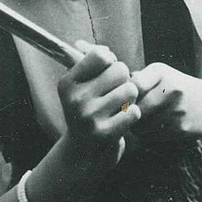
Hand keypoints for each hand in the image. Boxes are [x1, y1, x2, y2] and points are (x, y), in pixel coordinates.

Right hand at [57, 43, 141, 167]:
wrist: (82, 154)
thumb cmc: (85, 113)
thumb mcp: (78, 87)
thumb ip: (88, 63)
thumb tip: (95, 47)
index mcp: (67, 83)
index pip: (100, 55)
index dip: (110, 61)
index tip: (106, 72)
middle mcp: (76, 99)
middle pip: (120, 70)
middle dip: (123, 80)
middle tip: (114, 92)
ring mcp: (90, 117)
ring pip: (130, 90)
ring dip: (129, 99)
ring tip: (118, 107)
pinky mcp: (105, 134)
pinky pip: (134, 111)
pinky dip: (132, 115)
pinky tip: (121, 120)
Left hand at [131, 63, 201, 142]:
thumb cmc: (175, 87)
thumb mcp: (160, 74)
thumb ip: (137, 79)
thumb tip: (112, 87)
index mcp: (162, 72)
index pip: (133, 85)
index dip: (124, 95)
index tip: (123, 100)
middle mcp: (172, 90)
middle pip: (137, 108)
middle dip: (128, 114)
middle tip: (126, 117)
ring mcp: (178, 110)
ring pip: (143, 125)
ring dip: (136, 127)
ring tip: (136, 123)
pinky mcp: (183, 128)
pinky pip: (153, 136)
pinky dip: (146, 135)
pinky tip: (148, 130)